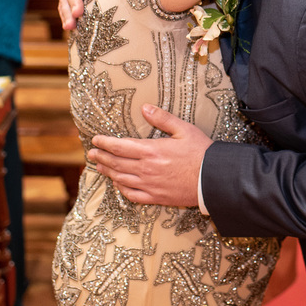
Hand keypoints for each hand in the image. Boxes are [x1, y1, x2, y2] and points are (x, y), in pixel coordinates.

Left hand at [87, 104, 210, 206]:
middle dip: (101, 157)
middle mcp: (146, 169)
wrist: (214, 179)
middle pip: (116, 162)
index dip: (104, 143)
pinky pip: (132, 195)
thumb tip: (144, 108)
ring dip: (108, 171)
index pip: (120, 146)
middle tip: (91, 153)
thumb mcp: (184, 129)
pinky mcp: (156, 197)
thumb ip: (162, 118)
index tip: (95, 140)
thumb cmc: (201, 153)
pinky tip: (118, 183)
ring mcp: (149, 185)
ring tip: (100, 166)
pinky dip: (121, 188)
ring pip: (121, 178)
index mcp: (151, 150)